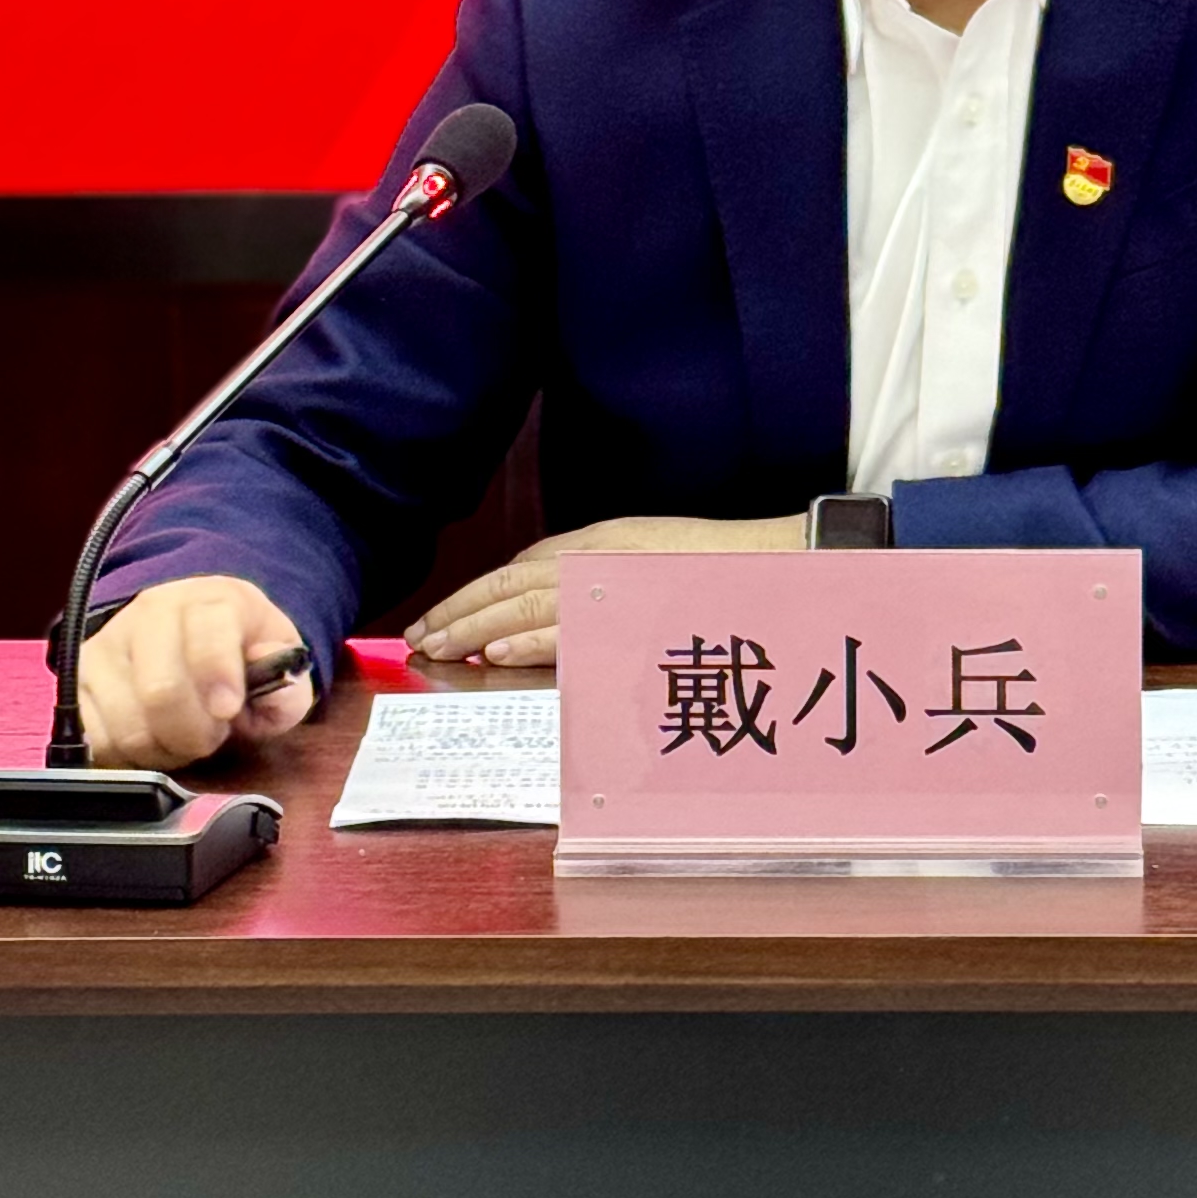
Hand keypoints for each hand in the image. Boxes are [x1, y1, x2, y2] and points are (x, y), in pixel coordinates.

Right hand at [79, 576, 314, 770]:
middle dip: (194, 731)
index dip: (218, 676)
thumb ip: (288, 684)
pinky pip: (96, 738)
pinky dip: (127, 756)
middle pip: (161, 691)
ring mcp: (107, 645)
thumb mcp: (279, 666)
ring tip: (182, 736)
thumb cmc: (239, 658)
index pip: (207, 633)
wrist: (188, 639)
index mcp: (210, 599)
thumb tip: (274, 688)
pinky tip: (150, 741)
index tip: (228, 709)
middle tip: (211, 735)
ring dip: (163, 748)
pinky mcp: (75, 681)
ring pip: (127, 723)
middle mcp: (151, 613)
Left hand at [406, 512, 807, 668]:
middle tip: (420, 637)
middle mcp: (599, 556)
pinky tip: (495, 654)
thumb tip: (549, 617)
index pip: (522, 567)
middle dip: (461, 611)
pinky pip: (566, 627)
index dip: (477, 592)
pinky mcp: (630, 610)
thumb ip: (600, 578)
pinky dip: (526, 639)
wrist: (776, 564)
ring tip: (438, 647)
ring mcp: (613, 582)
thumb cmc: (720, 570)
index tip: (443, 616)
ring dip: (477, 627)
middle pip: (512, 584)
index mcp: (601, 543)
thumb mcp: (648, 560)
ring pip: (527, 605)